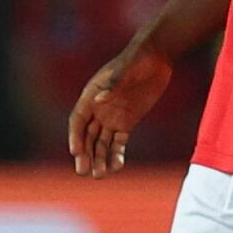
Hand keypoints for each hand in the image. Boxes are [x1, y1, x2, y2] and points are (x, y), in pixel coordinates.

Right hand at [69, 42, 171, 176]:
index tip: (75, 152)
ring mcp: (112, 116)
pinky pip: (118, 142)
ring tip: (99, 175)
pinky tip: (117, 166)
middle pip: (87, 136)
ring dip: (99, 159)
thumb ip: (113, 84)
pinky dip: (116, 154)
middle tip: (83, 172)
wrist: (156, 57)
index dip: (75, 137)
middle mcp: (98, 108)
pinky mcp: (127, 122)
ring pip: (101, 143)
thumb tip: (99, 100)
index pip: (77, 120)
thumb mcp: (126, 69)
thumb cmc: (138, 59)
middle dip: (85, 154)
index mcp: (91, 95)